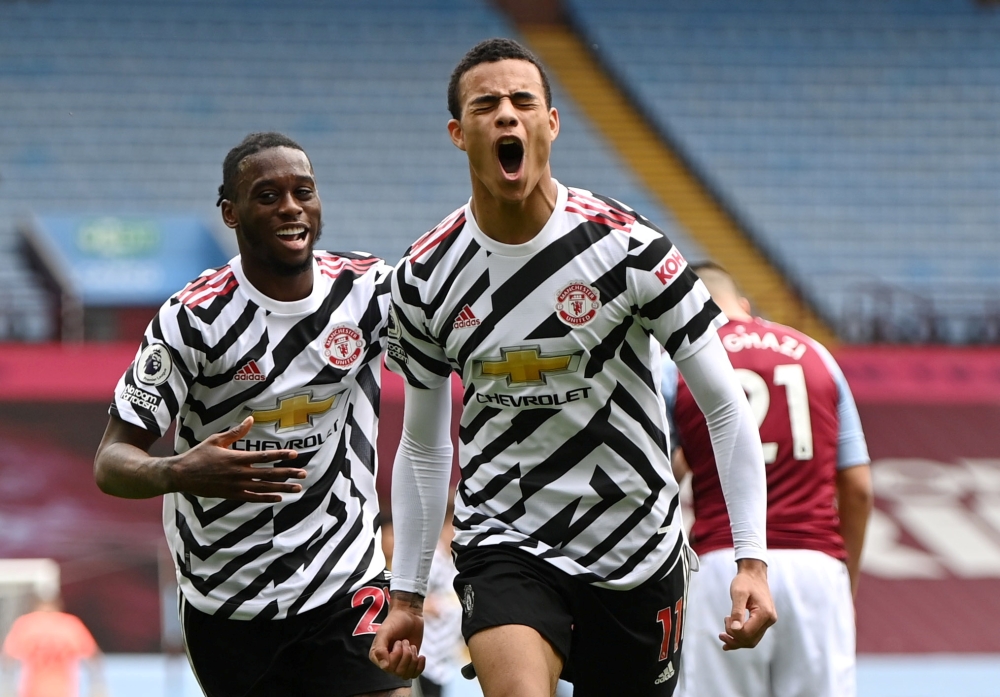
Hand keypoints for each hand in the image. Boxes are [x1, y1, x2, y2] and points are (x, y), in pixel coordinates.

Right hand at [167, 416, 304, 501]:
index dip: (280, 455)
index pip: (264, 456)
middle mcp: (239, 473)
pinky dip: (266, 498)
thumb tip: (251, 420)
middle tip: (304, 474)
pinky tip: (279, 497)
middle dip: (288, 473)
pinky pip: (252, 497)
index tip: (295, 455)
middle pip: (269, 474)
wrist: (181, 475)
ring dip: (282, 487)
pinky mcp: (231, 495)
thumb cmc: (198, 455)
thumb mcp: (216, 440)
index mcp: (236, 458)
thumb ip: (236, 432)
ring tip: (297, 488)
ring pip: (264, 487)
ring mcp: (236, 486)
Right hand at [369, 592, 424, 679]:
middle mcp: (386, 662)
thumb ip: (380, 648)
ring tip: (410, 645)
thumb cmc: (395, 621)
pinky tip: (421, 656)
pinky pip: (415, 674)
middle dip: (406, 655)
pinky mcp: (410, 663)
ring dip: (412, 658)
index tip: (398, 641)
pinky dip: (420, 666)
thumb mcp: (385, 631)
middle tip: (405, 641)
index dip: (396, 655)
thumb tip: (384, 666)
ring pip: (407, 675)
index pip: (388, 668)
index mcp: (377, 656)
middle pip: (398, 672)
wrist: (409, 614)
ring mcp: (399, 663)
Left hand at [720, 558, 776, 649]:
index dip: (734, 632)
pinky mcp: (763, 621)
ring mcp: (768, 621)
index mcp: (765, 613)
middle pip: (750, 640)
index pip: (748, 633)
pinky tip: (730, 639)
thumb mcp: (738, 593)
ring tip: (723, 635)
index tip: (726, 619)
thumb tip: (734, 629)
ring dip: (737, 641)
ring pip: (752, 640)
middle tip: (721, 634)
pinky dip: (741, 638)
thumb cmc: (746, 581)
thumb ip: (736, 611)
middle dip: (734, 639)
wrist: (753, 574)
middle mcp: (769, 619)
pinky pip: (753, 635)